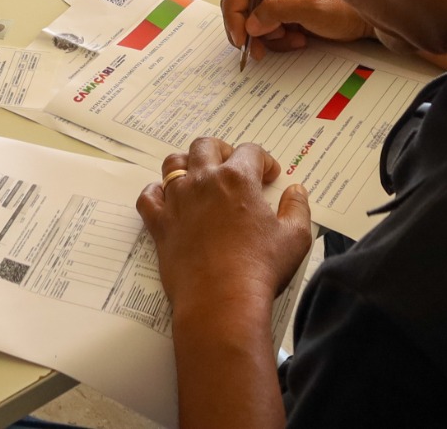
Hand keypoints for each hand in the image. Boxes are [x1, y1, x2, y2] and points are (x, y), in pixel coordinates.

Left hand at [137, 138, 312, 311]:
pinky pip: (148, 197)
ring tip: (198, 176)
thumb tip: (296, 191)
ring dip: (186, 164)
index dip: (263, 160)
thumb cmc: (260, 269)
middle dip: (221, 150)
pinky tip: (166, 199)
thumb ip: (298, 208)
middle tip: (232, 166)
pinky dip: (155, 193)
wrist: (221, 301)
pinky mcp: (160, 224)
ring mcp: (178, 201)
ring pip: (173, 164)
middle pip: (206, 146)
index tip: (269, 176)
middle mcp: (204, 181)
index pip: (250, 152)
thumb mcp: (295, 238)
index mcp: (238, 179)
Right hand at [221, 0, 373, 60]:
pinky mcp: (282, 14)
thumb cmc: (346, 5)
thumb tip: (250, 23)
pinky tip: (298, 39)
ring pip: (252, 22)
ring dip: (268, 38)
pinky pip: (266, 31)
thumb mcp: (312, 6)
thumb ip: (277, 11)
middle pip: (241, 6)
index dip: (234, 13)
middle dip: (250, 30)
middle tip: (258, 50)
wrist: (367, 21)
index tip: (241, 38)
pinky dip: (278, 41)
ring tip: (293, 39)